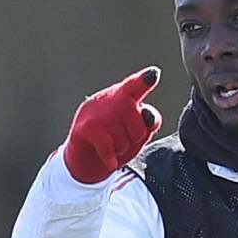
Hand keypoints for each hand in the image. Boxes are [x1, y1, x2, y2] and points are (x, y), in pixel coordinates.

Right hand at [61, 67, 162, 184]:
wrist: (85, 161)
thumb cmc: (115, 143)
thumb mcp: (136, 134)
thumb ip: (148, 123)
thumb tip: (148, 116)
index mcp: (123, 95)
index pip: (135, 86)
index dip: (144, 81)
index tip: (153, 74)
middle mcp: (108, 98)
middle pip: (136, 117)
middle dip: (136, 136)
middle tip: (125, 142)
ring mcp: (94, 111)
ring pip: (122, 136)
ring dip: (121, 150)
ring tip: (112, 149)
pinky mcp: (84, 128)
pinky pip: (107, 145)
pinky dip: (111, 158)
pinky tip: (110, 162)